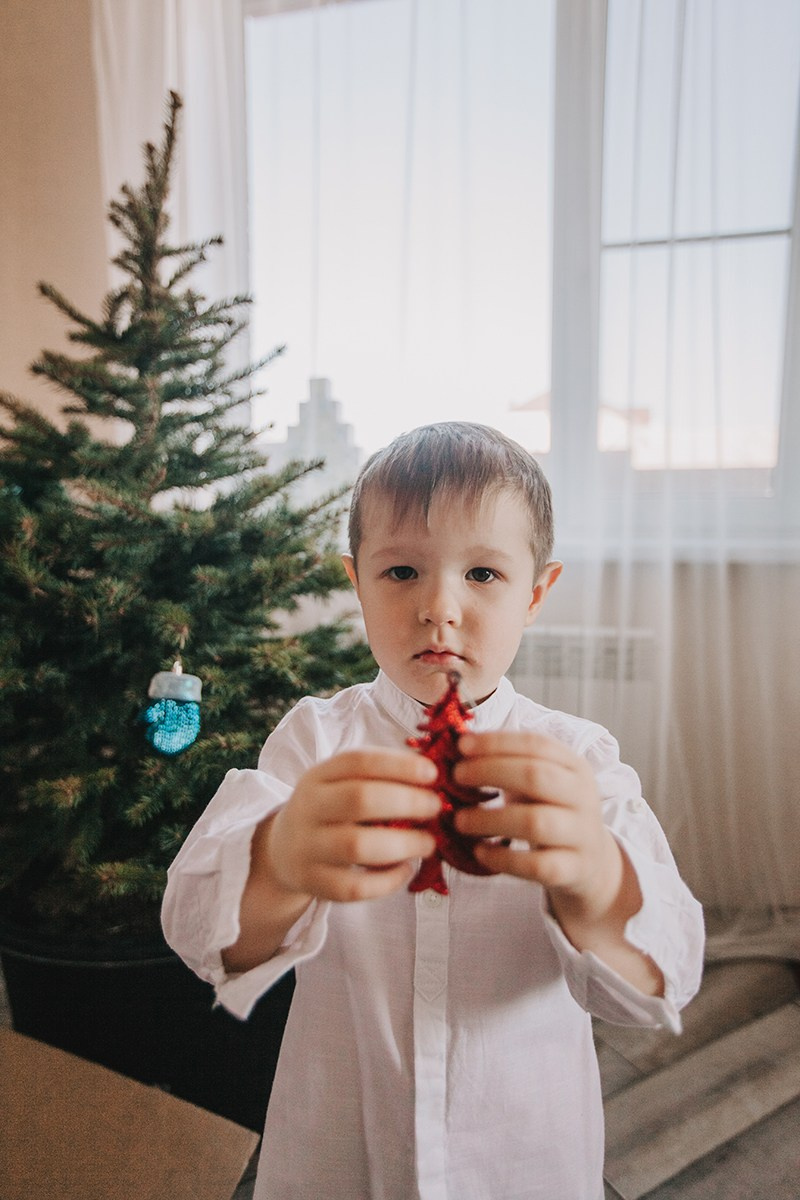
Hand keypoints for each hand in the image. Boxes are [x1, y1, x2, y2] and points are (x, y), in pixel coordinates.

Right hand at [266, 748, 439, 903]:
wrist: (284, 850)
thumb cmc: (330, 810)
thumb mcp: (341, 783)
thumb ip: (379, 776)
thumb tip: (432, 776)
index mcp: (319, 776)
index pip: (358, 761)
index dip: (398, 765)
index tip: (432, 773)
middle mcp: (309, 808)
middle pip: (358, 799)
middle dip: (406, 802)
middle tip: (436, 808)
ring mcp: (308, 847)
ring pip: (356, 846)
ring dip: (403, 844)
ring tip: (429, 843)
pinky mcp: (314, 883)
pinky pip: (354, 887)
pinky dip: (387, 881)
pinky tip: (406, 868)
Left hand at [452, 731, 622, 922]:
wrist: (591, 861)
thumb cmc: (552, 811)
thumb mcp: (540, 783)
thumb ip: (509, 764)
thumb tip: (461, 747)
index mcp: (575, 766)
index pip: (537, 744)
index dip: (497, 742)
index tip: (462, 746)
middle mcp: (583, 796)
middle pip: (536, 776)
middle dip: (490, 771)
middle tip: (456, 776)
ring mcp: (581, 834)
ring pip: (535, 822)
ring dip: (490, 819)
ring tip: (460, 820)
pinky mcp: (573, 870)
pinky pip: (536, 865)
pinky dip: (502, 858)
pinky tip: (480, 851)